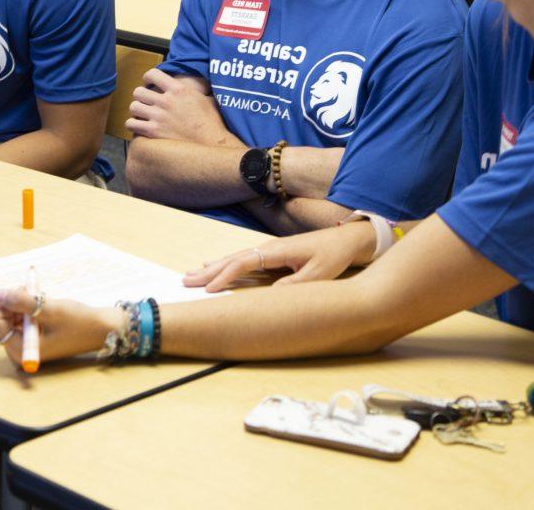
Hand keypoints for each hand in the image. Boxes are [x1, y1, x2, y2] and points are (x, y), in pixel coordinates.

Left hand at [0, 287, 116, 367]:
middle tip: (34, 296)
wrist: (101, 328)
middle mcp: (17, 348)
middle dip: (13, 301)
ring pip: (6, 310)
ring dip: (21, 300)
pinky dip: (26, 304)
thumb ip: (21, 302)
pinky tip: (42, 305)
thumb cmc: (78, 322)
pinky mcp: (29, 334)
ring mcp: (22, 341)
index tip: (24, 298)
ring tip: (41, 300)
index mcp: (19, 349)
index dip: (5, 303)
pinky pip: (16, 313)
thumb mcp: (49, 309)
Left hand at [125, 68, 232, 144]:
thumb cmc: (212, 123)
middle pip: (138, 91)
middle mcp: (166, 101)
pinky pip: (131, 124)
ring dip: (137, 110)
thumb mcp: (208, 100)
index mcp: (179, 89)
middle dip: (140, 96)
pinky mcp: (154, 132)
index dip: (147, 77)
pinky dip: (133, 125)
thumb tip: (205, 87)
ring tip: (142, 115)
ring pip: (133, 107)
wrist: (211, 144)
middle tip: (145, 102)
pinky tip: (140, 127)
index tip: (148, 83)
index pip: (153, 74)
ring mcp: (159, 116)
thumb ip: (200, 91)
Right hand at [183, 221, 375, 291]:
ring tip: (193, 274)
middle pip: (232, 259)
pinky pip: (243, 261)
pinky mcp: (273, 255)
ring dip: (213, 267)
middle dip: (208, 271)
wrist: (347, 239)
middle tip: (185, 280)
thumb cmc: (334, 255)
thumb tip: (271, 295)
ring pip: (234, 259)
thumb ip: (295, 285)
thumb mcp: (319, 274)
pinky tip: (216, 266)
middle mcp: (268, 248)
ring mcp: (269, 250)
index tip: (208, 289)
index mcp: (276, 251)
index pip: (243, 263)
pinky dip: (225, 265)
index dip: (225, 276)